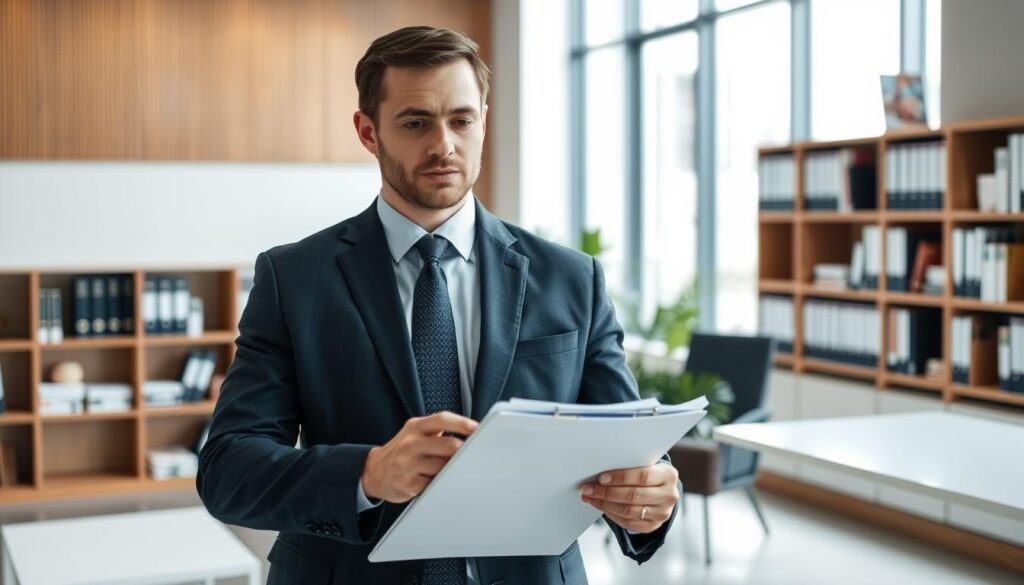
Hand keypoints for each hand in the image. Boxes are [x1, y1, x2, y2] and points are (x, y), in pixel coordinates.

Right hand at [361, 411, 477, 503]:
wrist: (374, 471)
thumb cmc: (402, 451)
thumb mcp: (415, 433)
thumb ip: (438, 431)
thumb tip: (469, 434)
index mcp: (416, 427)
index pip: (442, 419)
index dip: (462, 423)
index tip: (477, 428)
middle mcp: (411, 443)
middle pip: (448, 445)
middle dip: (463, 452)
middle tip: (470, 455)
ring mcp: (408, 463)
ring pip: (444, 467)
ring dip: (451, 469)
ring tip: (447, 469)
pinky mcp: (408, 483)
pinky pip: (434, 483)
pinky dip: (440, 483)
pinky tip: (435, 480)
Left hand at [580, 464, 678, 533]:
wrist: (661, 490)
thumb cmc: (647, 473)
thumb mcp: (645, 465)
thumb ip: (630, 465)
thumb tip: (600, 468)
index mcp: (668, 475)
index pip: (643, 476)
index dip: (620, 477)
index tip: (601, 478)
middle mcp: (669, 495)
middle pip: (634, 495)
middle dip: (607, 492)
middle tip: (588, 489)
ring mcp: (662, 513)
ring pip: (629, 511)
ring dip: (605, 505)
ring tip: (590, 498)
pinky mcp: (653, 525)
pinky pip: (629, 523)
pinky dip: (612, 515)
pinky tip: (602, 507)